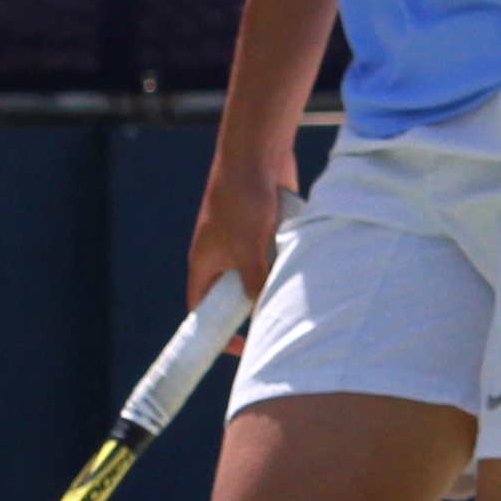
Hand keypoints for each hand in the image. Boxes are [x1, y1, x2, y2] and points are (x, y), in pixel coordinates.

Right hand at [187, 151, 289, 318]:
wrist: (258, 153)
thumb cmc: (243, 200)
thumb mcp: (249, 250)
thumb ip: (255, 284)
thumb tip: (263, 313)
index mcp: (204, 261)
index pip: (200, 306)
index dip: (214, 330)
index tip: (239, 347)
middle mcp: (220, 253)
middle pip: (231, 293)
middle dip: (249, 310)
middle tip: (272, 327)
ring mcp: (242, 240)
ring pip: (256, 273)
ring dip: (271, 282)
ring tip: (290, 295)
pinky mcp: (264, 227)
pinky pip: (273, 254)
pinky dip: (284, 261)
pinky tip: (300, 266)